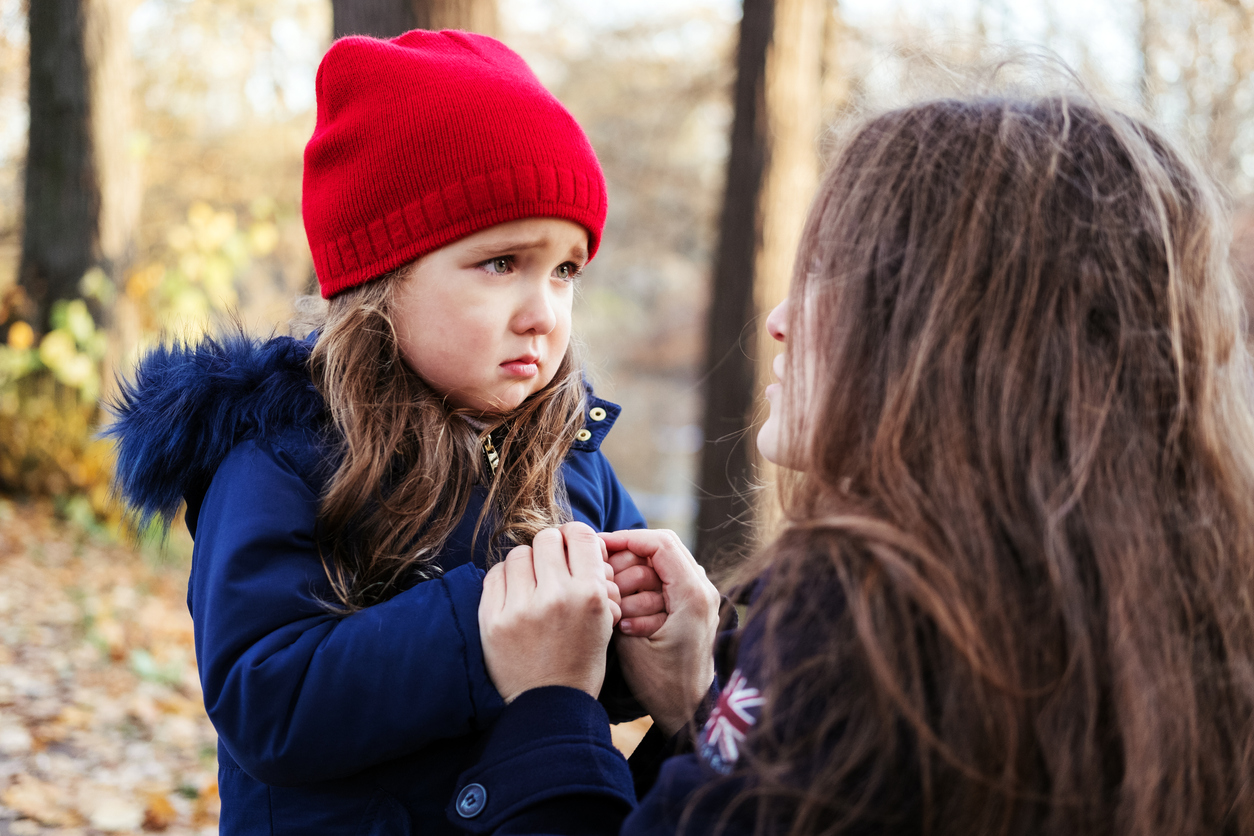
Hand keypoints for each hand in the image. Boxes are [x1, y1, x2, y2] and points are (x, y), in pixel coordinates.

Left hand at [479, 522, 620, 702]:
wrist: (549, 705)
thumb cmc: (581, 661)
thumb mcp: (604, 620)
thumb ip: (595, 579)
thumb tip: (578, 542)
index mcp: (589, 595)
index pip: (581, 535)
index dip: (575, 536)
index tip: (570, 547)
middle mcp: (555, 596)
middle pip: (547, 538)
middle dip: (550, 548)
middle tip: (550, 565)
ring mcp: (520, 608)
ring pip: (519, 554)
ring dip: (526, 563)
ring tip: (530, 584)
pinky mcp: (492, 620)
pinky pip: (494, 574)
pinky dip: (505, 579)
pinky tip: (513, 595)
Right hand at [599, 529, 720, 736]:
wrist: (688, 711)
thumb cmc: (661, 683)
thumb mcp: (631, 642)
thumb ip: (619, 601)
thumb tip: (600, 570)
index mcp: (692, 594)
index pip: (659, 543)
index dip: (625, 539)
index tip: (597, 547)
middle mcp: (703, 588)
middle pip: (659, 549)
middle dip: (626, 561)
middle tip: (603, 581)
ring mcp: (700, 596)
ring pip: (660, 564)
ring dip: (633, 578)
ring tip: (615, 604)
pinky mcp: (692, 605)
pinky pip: (664, 582)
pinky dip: (642, 590)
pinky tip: (626, 612)